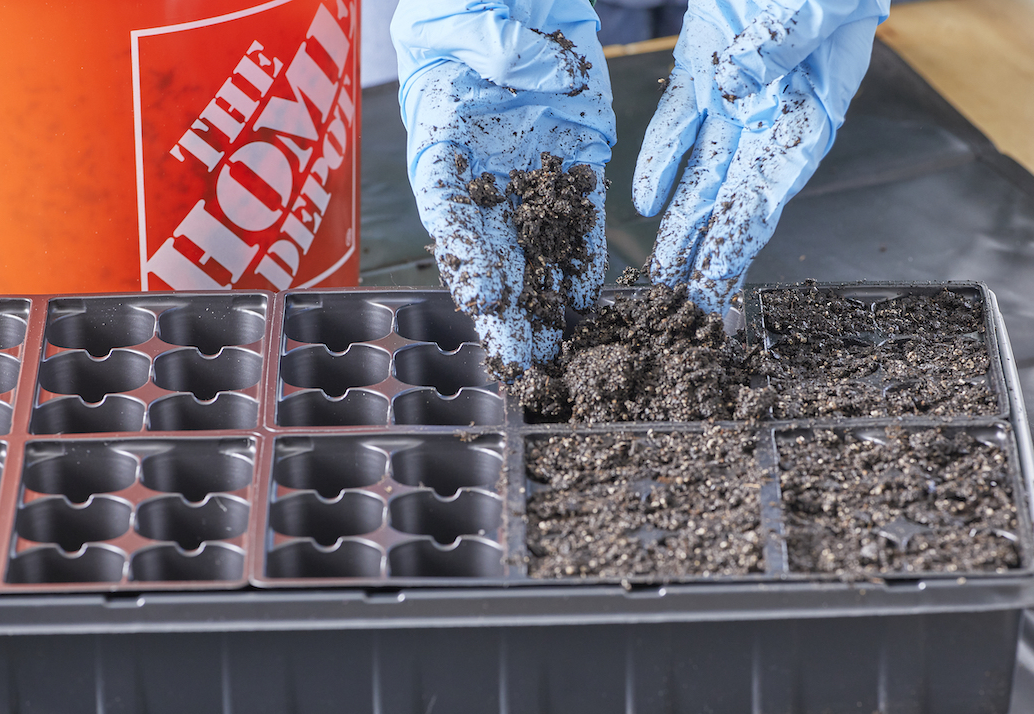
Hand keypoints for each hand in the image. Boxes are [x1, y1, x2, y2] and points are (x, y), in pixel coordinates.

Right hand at [392, 0, 615, 372]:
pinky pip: (580, 221)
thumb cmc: (472, 12)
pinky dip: (581, 263)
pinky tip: (587, 304)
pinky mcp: (576, 164)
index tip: (486, 302)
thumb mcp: (472, 25)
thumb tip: (536, 79)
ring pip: (538, 250)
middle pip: (496, 252)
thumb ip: (496, 56)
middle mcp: (488, 175)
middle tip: (525, 359)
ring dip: (547, 302)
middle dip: (511, 310)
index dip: (469, 262)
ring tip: (559, 350)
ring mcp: (532, 175)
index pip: (454, 215)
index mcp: (446, 149)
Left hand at [633, 0, 888, 313]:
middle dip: (701, 254)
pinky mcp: (703, 66)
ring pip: (701, 173)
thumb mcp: (818, 0)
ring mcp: (734, 95)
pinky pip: (677, 123)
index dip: (736, 245)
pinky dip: (660, 161)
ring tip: (657, 273)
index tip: (713, 289)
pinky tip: (644, 203)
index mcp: (811, 113)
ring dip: (679, 223)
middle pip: (730, 200)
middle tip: (674, 307)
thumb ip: (781, 45)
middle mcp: (771, 117)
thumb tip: (733, 88)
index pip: (767, 195)